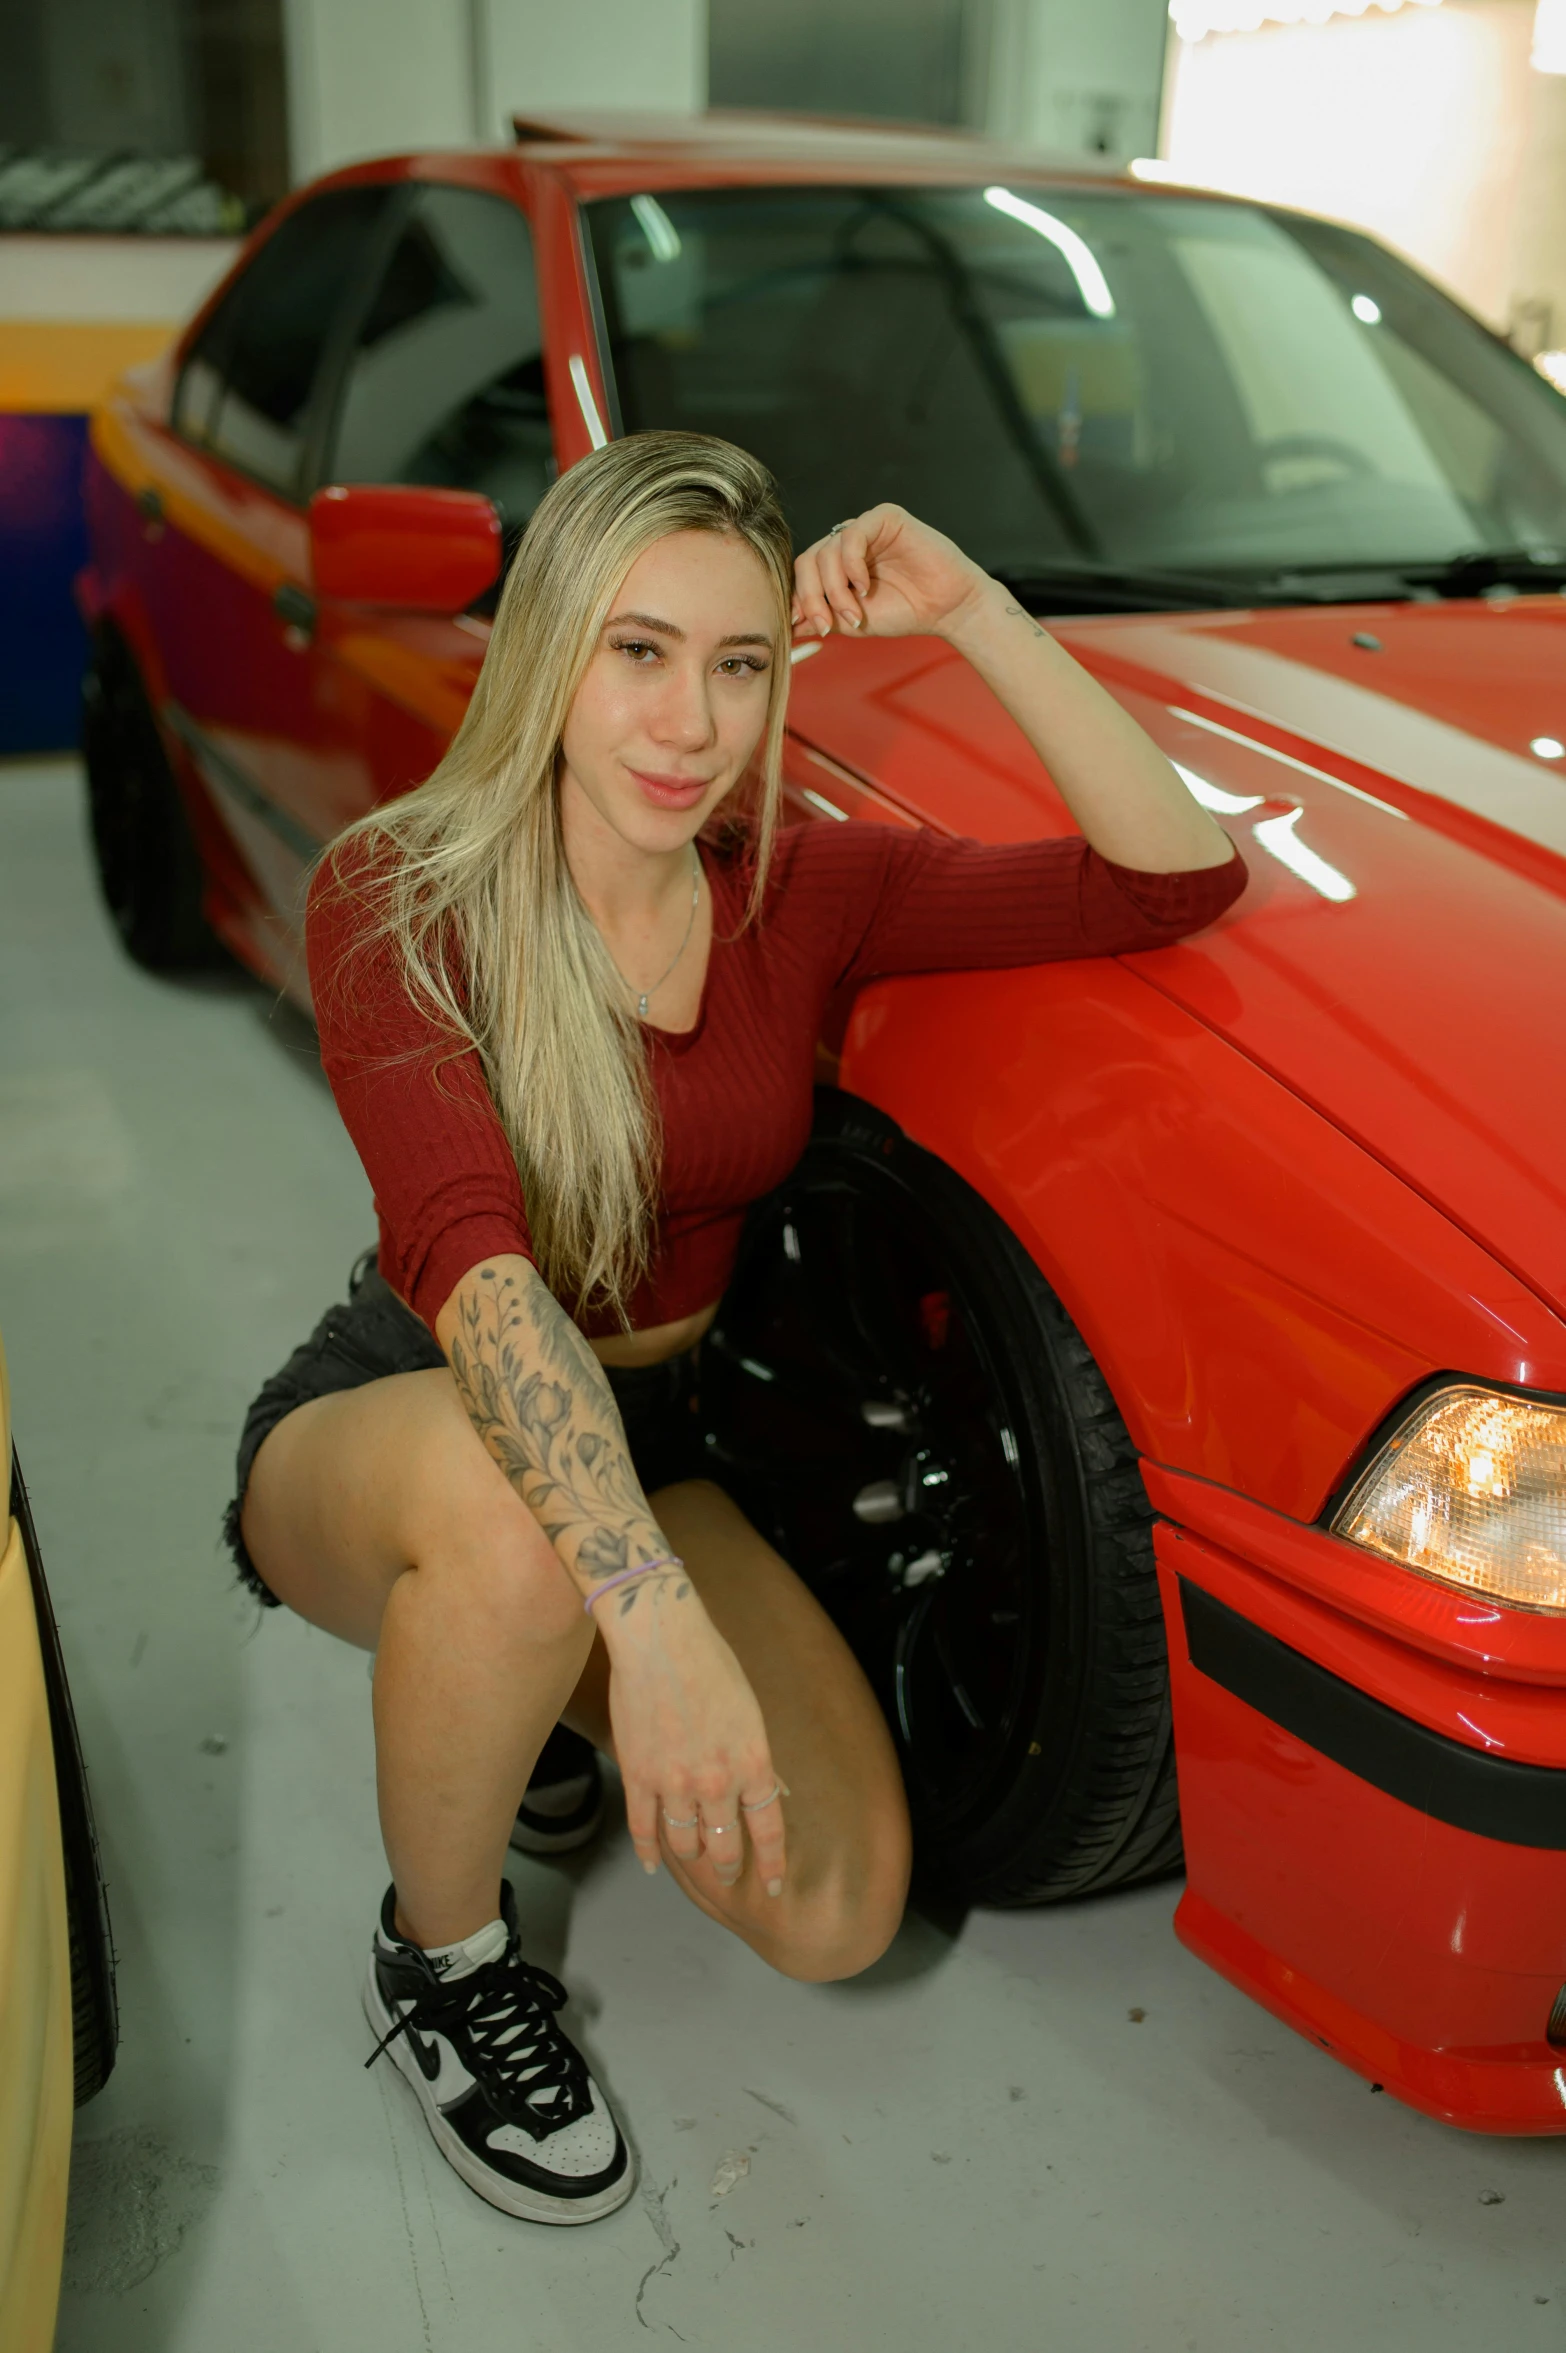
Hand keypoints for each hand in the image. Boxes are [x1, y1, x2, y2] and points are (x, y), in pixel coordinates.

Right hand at [601, 1589, 787, 1895]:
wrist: (661, 1639)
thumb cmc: (712, 1663)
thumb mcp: (750, 1712)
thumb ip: (756, 1758)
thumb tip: (769, 1790)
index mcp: (752, 1763)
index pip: (767, 1830)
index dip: (770, 1863)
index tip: (771, 1883)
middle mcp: (716, 1782)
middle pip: (724, 1846)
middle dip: (728, 1866)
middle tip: (728, 1874)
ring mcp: (674, 1783)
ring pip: (684, 1842)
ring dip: (691, 1856)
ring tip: (694, 1860)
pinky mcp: (637, 1776)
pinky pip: (642, 1828)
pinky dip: (648, 1851)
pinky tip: (652, 1864)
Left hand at [792, 504, 988, 642]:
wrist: (946, 608)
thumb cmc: (905, 612)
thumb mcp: (852, 621)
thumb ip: (822, 617)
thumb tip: (787, 624)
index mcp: (837, 563)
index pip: (803, 574)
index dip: (801, 599)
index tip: (810, 626)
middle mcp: (847, 543)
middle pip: (809, 561)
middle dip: (813, 597)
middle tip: (828, 624)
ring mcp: (865, 528)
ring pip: (827, 551)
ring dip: (835, 588)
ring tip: (855, 611)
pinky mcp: (884, 517)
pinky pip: (852, 535)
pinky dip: (851, 565)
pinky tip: (863, 586)